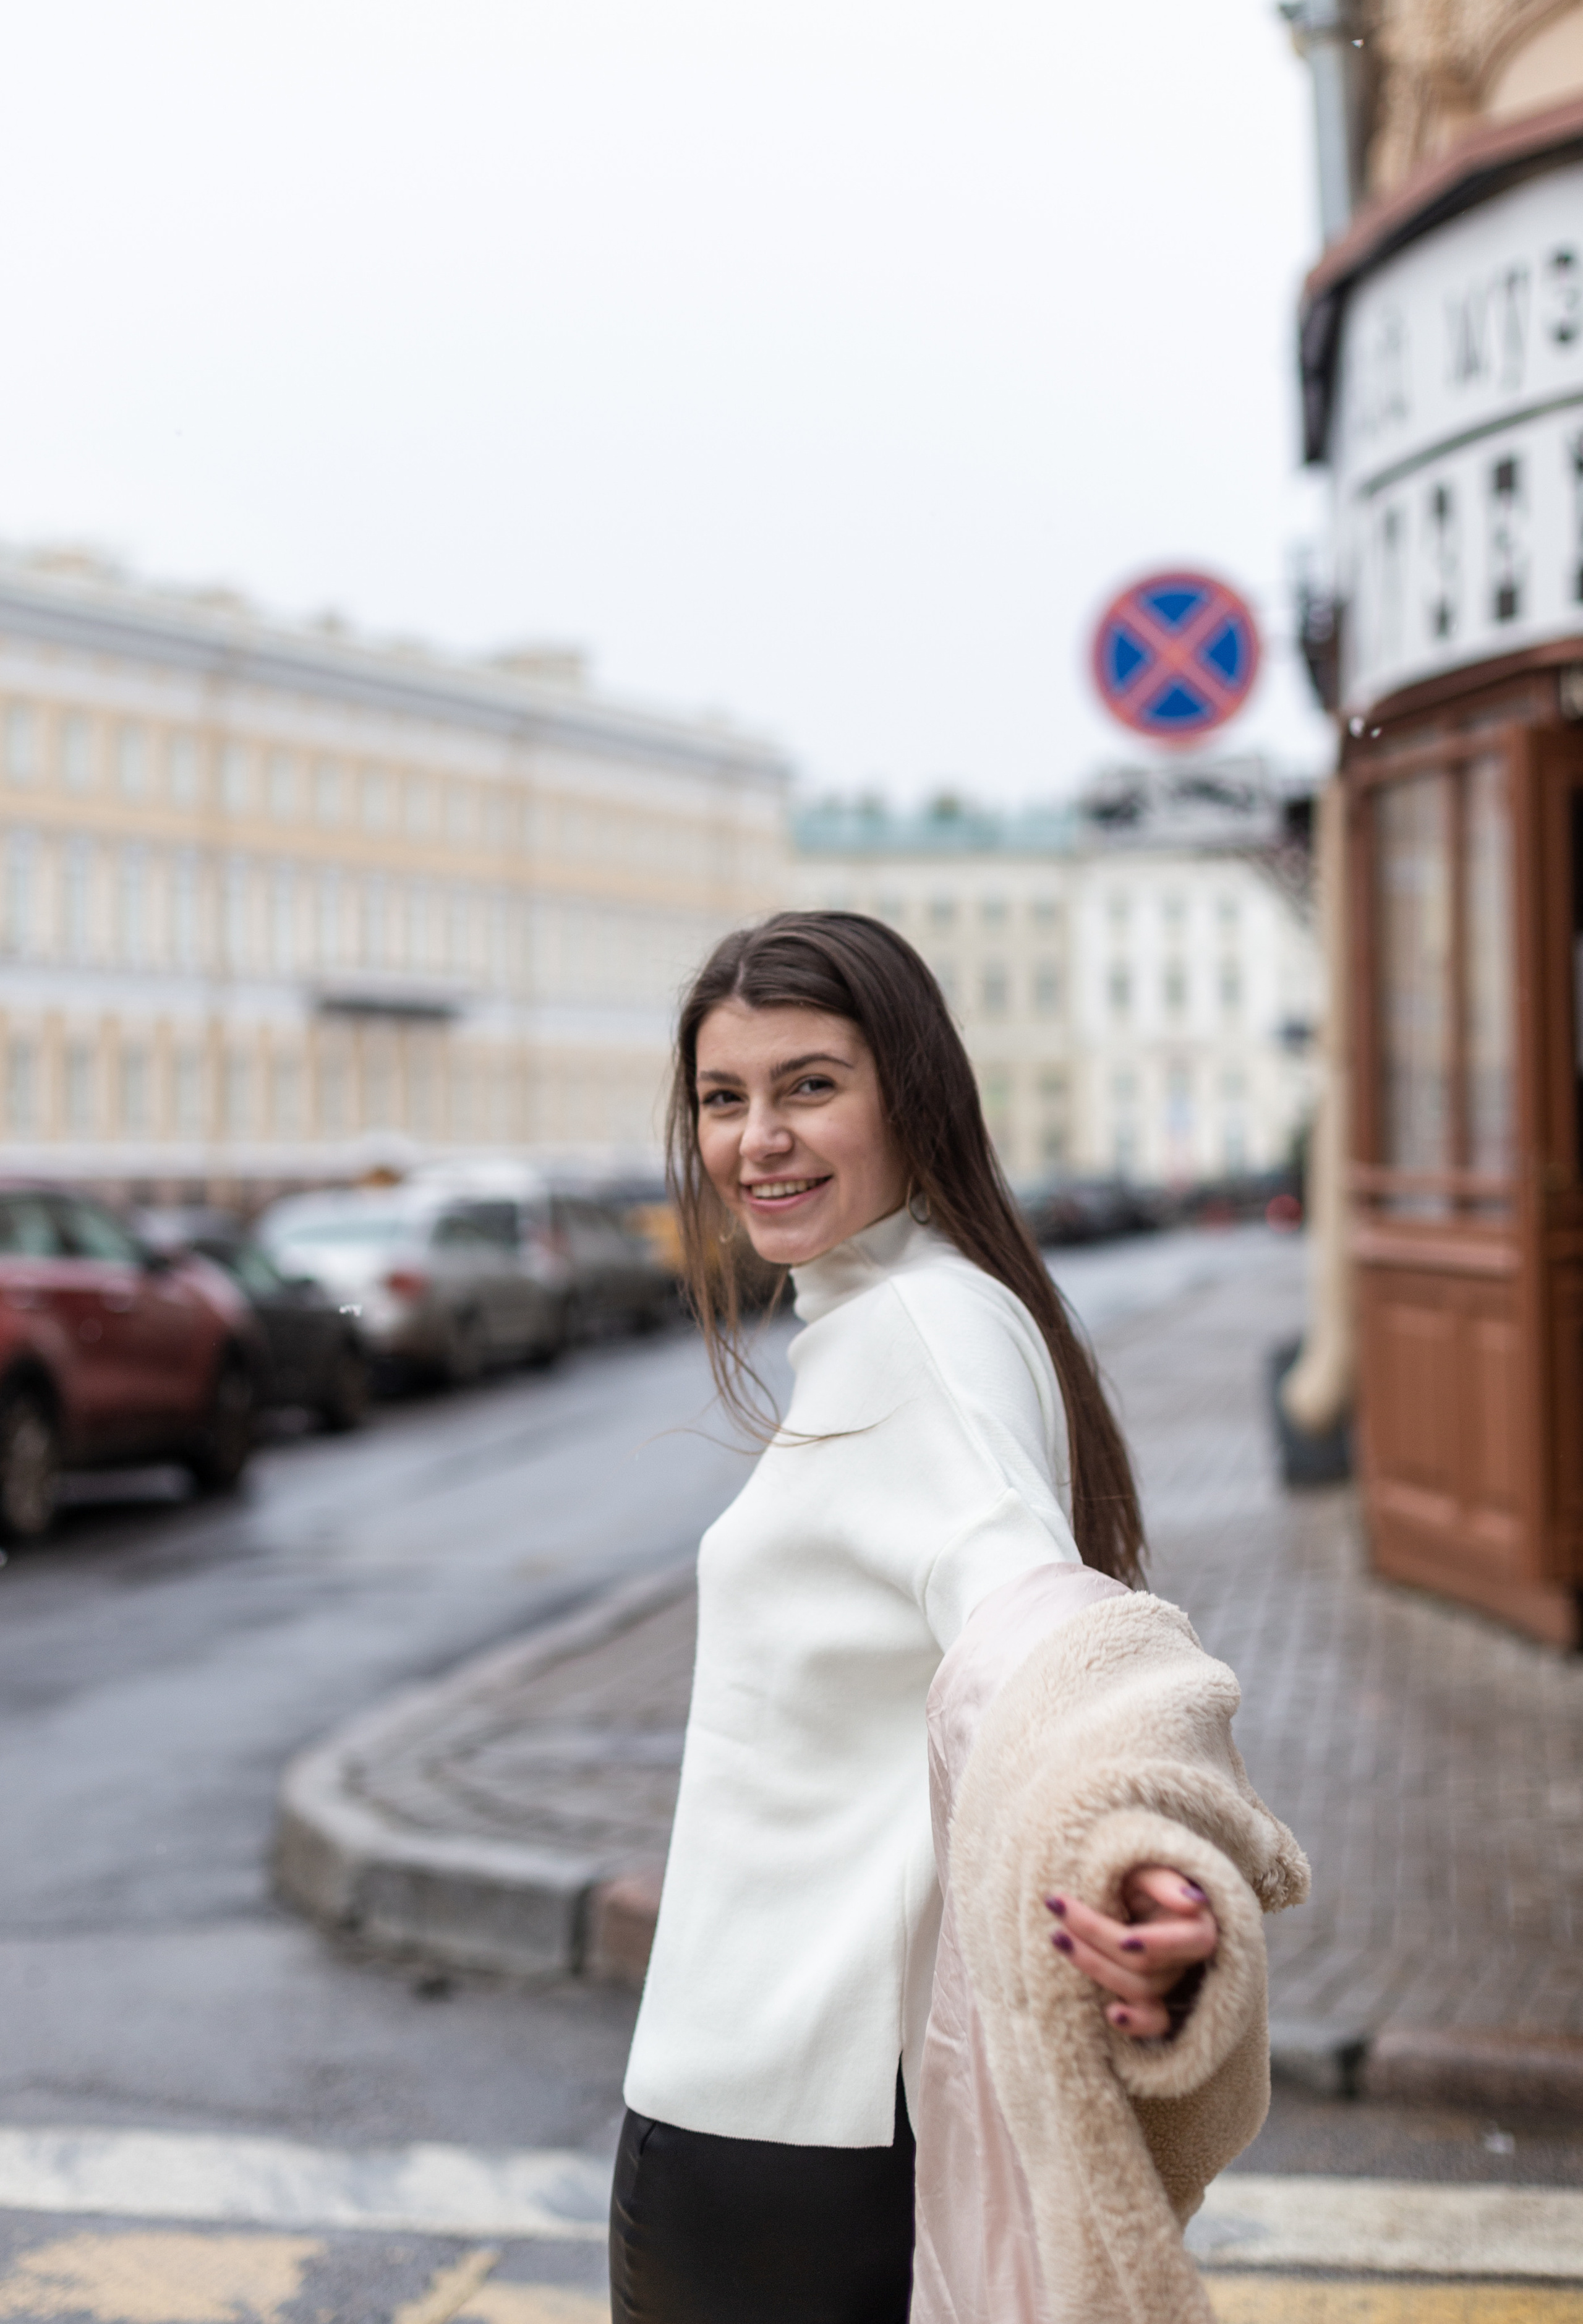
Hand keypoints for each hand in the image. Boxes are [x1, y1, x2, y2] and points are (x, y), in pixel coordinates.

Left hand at [1044, 1865, 1217, 2039]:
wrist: (1118, 1886)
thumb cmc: (1134, 1872)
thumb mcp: (1146, 1866)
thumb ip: (1164, 1882)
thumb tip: (1193, 1903)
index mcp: (1195, 1922)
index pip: (1189, 1941)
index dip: (1156, 1944)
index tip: (1121, 1937)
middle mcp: (1184, 1957)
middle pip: (1146, 1964)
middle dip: (1097, 1936)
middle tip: (1056, 1905)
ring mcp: (1166, 1980)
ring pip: (1139, 1990)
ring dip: (1094, 1966)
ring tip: (1056, 1937)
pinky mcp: (1150, 1998)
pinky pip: (1153, 2022)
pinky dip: (1134, 2023)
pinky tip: (1110, 2013)